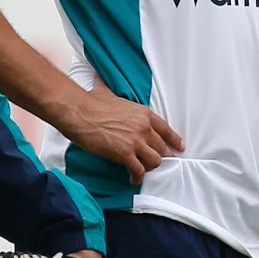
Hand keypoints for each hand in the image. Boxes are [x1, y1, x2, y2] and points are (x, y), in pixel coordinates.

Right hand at [63, 79, 183, 185]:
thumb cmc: (90, 102)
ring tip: (143, 170)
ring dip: (150, 168)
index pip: (166, 129)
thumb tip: (100, 79)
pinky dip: (137, 177)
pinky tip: (132, 178)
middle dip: (161, 157)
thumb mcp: (108, 92)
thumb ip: (111, 89)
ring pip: (155, 161)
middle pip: (162, 148)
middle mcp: (143, 127)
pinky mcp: (124, 154)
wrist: (79, 112)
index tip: (179, 147)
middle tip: (156, 163)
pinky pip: (138, 170)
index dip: (174, 140)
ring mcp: (135, 142)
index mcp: (142, 113)